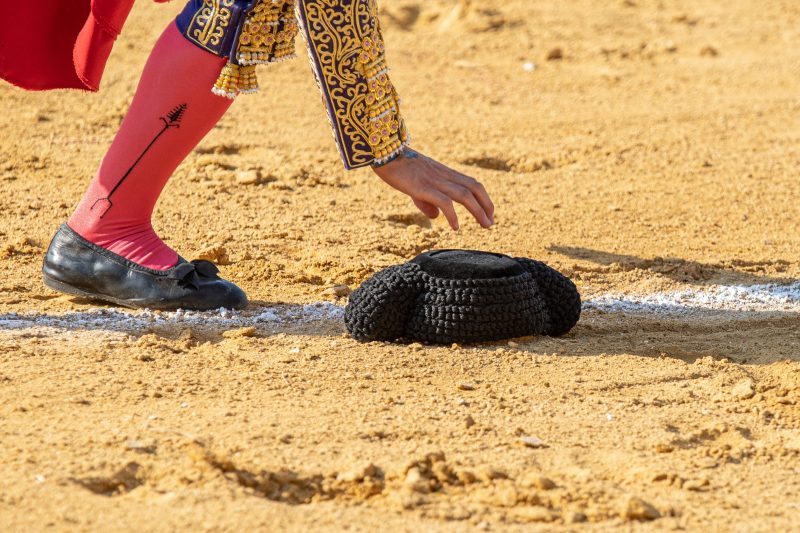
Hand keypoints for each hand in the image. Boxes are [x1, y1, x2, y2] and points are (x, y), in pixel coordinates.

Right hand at [372, 149, 494, 229]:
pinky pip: (444, 202)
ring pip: (465, 195)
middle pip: (474, 188)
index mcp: (444, 173)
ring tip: (485, 225)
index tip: (489, 214)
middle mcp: (444, 175)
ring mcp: (435, 181)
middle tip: (490, 223)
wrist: (384, 154)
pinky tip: (456, 227)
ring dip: (478, 211)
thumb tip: (436, 217)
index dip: (484, 198)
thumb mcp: (416, 187)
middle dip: (487, 205)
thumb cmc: (398, 169)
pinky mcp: (423, 187)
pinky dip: (453, 215)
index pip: (472, 183)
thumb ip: (427, 202)